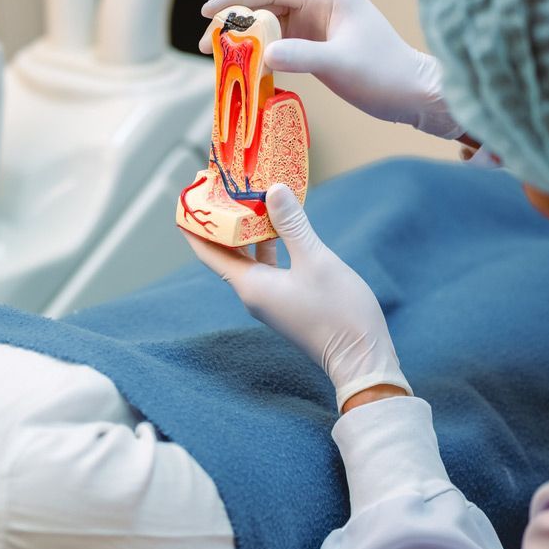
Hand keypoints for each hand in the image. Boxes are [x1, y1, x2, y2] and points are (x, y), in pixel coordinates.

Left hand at [182, 184, 411, 411]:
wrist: (361, 359)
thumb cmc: (338, 313)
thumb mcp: (316, 260)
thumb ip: (292, 225)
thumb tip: (272, 190)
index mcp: (250, 285)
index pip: (208, 252)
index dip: (195, 225)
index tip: (187, 198)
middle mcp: (253, 293)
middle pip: (225, 253)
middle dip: (221, 222)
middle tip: (220, 189)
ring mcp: (270, 299)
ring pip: (248, 259)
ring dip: (246, 232)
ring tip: (249, 200)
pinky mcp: (286, 301)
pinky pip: (266, 267)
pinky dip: (267, 245)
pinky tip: (279, 228)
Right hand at [200, 0, 461, 138]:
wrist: (414, 94)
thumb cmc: (385, 75)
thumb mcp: (339, 66)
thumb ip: (300, 57)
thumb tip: (263, 56)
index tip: (207, 13)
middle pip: (267, 5)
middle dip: (236, 24)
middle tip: (207, 46)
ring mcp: (322, 20)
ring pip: (273, 24)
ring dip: (247, 41)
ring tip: (221, 60)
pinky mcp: (322, 40)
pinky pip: (283, 41)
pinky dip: (264, 54)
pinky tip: (247, 69)